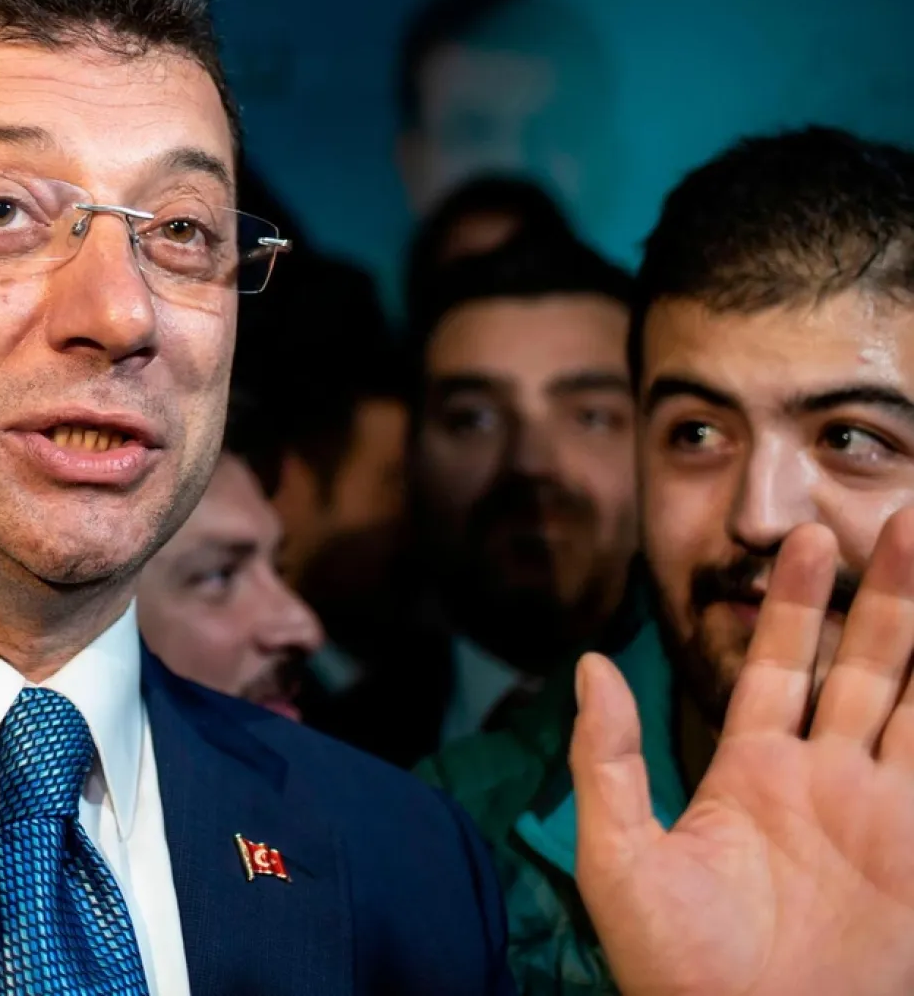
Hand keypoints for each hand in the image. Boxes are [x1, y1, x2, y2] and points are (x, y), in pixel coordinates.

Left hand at [571, 510, 913, 995]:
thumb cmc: (671, 963)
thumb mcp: (617, 852)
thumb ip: (607, 756)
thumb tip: (590, 663)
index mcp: (750, 774)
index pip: (779, 667)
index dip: (795, 604)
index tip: (806, 540)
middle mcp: (822, 783)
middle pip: (860, 669)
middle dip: (882, 597)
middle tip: (898, 520)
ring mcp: (878, 818)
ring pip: (913, 704)